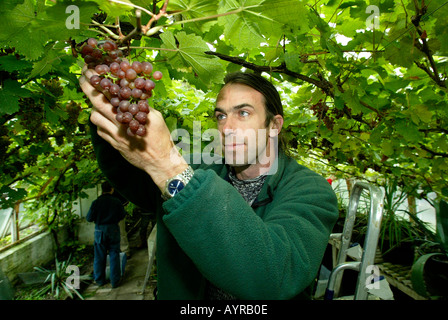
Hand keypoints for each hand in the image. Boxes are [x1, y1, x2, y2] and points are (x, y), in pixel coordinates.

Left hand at [79, 66, 187, 189]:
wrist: (160, 162)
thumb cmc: (161, 139)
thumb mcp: (155, 117)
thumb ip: (142, 105)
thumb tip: (133, 93)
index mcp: (129, 115)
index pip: (110, 92)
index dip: (99, 80)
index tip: (91, 70)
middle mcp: (118, 125)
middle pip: (96, 102)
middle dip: (87, 88)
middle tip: (83, 77)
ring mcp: (114, 136)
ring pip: (94, 118)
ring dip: (94, 108)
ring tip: (98, 101)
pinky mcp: (113, 145)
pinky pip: (100, 131)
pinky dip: (100, 122)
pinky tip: (105, 119)